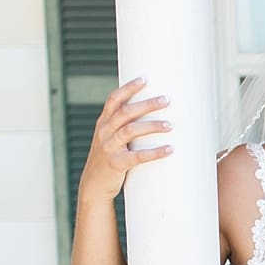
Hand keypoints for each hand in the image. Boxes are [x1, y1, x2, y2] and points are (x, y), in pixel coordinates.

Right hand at [80, 77, 172, 201]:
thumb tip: (149, 112)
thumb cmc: (107, 159)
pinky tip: (168, 149)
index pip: (113, 100)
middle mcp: (104, 132)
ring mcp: (109, 147)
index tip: (144, 79)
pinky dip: (154, 152)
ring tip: (170, 125)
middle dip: (147, 104)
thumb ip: (122, 126)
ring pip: (131, 130)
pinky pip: (137, 156)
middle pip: (126, 112)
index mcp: (103, 123)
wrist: (94, 185)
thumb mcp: (109, 138)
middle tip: (166, 100)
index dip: (128, 88)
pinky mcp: (116, 164)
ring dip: (152, 126)